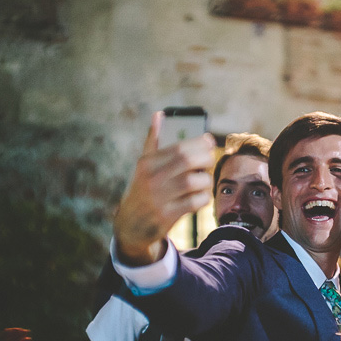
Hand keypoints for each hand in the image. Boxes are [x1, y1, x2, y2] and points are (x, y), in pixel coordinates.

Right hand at [113, 111, 214, 264]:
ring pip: (195, 182)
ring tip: (203, 180)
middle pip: (188, 161)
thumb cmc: (143, 190)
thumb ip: (153, 141)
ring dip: (205, 179)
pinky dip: (203, 197)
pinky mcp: (168, 216)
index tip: (209, 142)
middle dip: (205, 159)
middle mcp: (152, 179)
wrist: (131, 225)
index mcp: (147, 164)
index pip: (178, 148)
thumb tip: (159, 115)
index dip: (199, 143)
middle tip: (209, 161)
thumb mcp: (143, 166)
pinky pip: (196, 202)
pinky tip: (200, 196)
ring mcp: (159, 198)